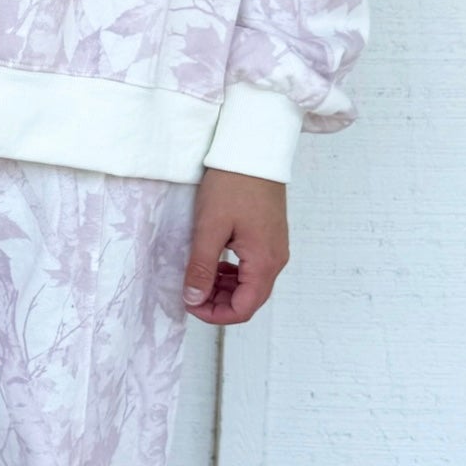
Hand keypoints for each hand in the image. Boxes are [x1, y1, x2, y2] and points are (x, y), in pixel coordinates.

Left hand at [181, 167, 288, 324]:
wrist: (253, 151)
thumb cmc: (232, 185)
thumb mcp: (210, 227)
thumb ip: (202, 267)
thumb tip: (193, 299)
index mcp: (264, 262)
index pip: (244, 308)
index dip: (215, 314)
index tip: (189, 304)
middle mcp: (275, 260)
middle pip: (249, 299)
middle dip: (218, 303)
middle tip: (190, 292)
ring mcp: (274, 248)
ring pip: (250, 285)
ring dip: (224, 288)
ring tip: (199, 276)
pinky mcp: (269, 237)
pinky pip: (252, 268)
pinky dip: (232, 273)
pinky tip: (214, 262)